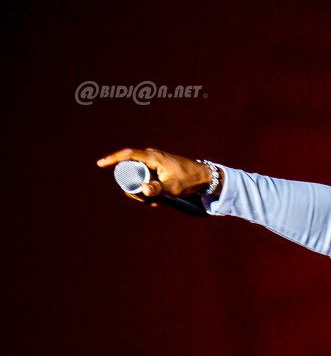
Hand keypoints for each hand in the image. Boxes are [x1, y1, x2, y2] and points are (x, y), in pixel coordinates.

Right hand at [96, 148, 220, 201]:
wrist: (205, 176)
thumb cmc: (189, 180)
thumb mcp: (173, 187)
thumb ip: (158, 189)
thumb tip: (143, 190)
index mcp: (153, 157)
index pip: (128, 154)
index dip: (112, 159)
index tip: (100, 164)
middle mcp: (152, 156)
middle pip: (131, 168)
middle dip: (132, 185)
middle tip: (142, 199)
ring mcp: (155, 161)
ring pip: (138, 174)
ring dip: (141, 189)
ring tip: (153, 201)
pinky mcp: (158, 167)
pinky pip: (146, 176)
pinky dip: (147, 188)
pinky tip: (156, 199)